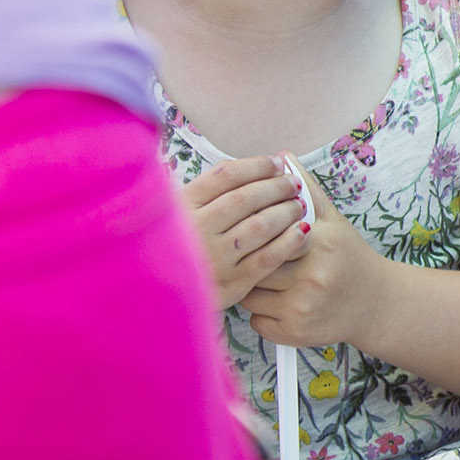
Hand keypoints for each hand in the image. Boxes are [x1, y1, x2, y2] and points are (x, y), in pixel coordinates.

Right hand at [181, 154, 313, 307]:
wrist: (157, 296)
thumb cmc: (171, 247)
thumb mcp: (173, 213)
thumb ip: (204, 189)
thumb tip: (252, 166)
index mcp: (179, 206)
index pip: (226, 175)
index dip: (257, 166)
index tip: (277, 163)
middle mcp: (195, 229)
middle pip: (246, 198)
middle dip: (276, 187)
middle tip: (293, 184)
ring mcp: (214, 257)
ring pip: (260, 225)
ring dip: (286, 211)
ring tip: (298, 204)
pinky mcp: (232, 282)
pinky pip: (268, 257)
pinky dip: (289, 241)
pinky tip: (302, 230)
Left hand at [243, 162, 385, 348]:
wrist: (377, 303)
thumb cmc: (350, 258)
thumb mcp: (333, 221)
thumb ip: (306, 190)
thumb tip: (281, 157)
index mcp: (321, 242)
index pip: (267, 232)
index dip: (256, 233)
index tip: (256, 234)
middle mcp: (314, 276)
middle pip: (254, 263)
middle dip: (252, 262)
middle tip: (260, 259)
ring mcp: (303, 307)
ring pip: (249, 294)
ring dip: (253, 289)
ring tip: (273, 283)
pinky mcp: (295, 333)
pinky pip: (255, 322)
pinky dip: (261, 315)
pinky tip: (280, 305)